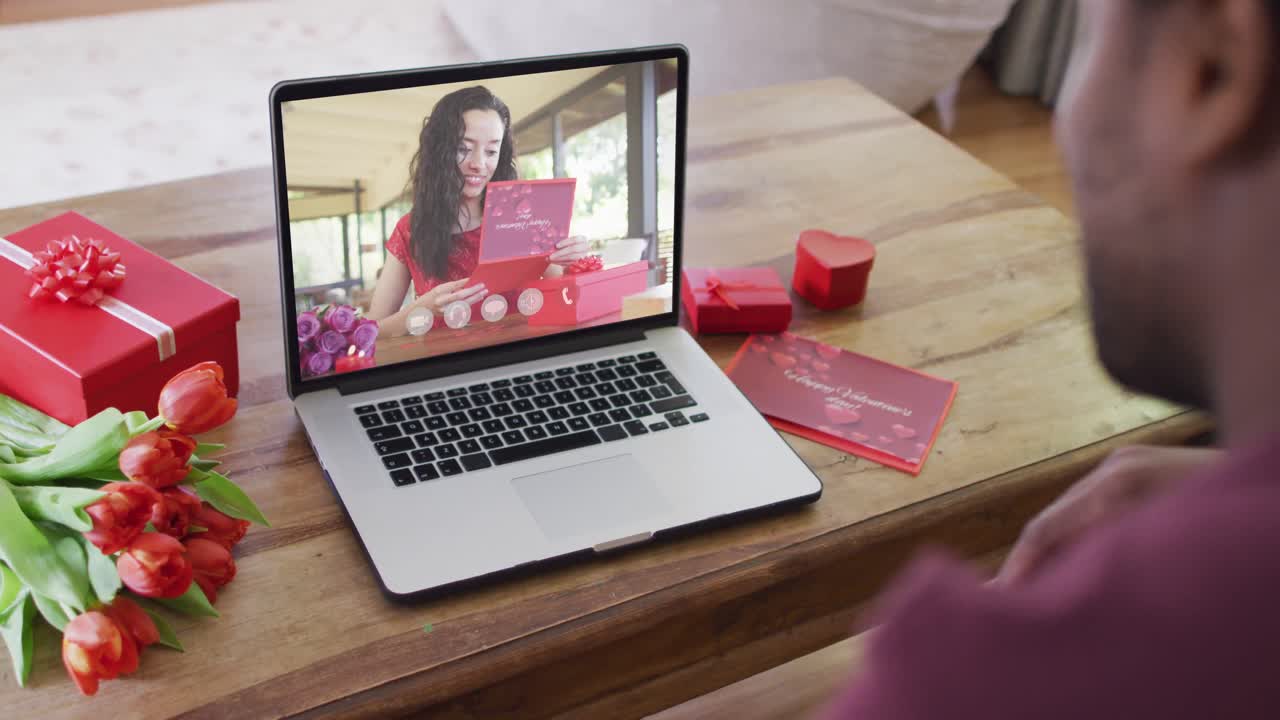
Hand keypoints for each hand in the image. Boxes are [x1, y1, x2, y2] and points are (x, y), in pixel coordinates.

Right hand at [411, 278, 487, 313]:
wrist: (422, 310)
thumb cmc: (432, 296)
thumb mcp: (440, 288)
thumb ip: (452, 287)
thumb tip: (468, 283)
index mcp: (438, 291)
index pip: (453, 286)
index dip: (464, 282)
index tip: (473, 278)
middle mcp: (442, 301)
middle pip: (460, 296)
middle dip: (473, 291)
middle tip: (482, 286)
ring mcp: (445, 310)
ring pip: (463, 304)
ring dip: (475, 298)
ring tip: (483, 293)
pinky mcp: (449, 316)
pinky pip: (462, 309)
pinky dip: (470, 304)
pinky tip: (477, 299)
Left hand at [549, 235, 590, 265]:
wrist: (579, 251)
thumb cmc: (571, 244)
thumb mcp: (568, 240)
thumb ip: (562, 242)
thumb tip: (552, 245)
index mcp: (583, 239)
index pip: (575, 239)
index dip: (565, 242)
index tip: (556, 246)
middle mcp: (585, 247)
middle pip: (573, 249)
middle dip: (561, 253)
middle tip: (551, 256)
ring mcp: (584, 255)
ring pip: (572, 258)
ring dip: (560, 259)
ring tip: (550, 260)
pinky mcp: (580, 262)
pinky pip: (570, 263)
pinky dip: (561, 263)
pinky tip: (554, 262)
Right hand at [993, 444, 1221, 586]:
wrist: (1275, 476)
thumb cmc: (1230, 527)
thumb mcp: (1162, 549)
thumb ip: (1104, 559)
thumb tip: (1060, 587)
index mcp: (1116, 486)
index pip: (1045, 529)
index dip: (1018, 568)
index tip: (1001, 599)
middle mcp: (1114, 468)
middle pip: (1053, 519)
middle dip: (1033, 561)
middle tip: (1015, 601)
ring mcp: (1125, 463)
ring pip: (1074, 513)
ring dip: (1060, 550)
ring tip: (1047, 589)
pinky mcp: (1136, 465)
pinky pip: (1095, 505)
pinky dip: (1083, 536)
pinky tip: (1085, 563)